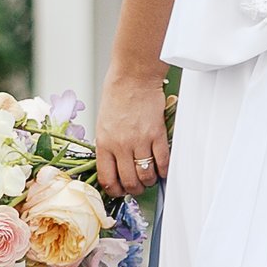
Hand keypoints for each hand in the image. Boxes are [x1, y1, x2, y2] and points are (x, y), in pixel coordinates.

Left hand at [96, 68, 170, 199]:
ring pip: (145, 174)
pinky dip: (163, 170)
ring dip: (149, 181)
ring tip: (150, 178)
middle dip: (134, 189)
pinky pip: (162, 161)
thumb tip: (115, 164)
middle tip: (138, 186)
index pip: (107, 178)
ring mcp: (139, 140)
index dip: (114, 190)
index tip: (119, 190)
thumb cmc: (117, 94)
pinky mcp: (156, 134)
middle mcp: (120, 145)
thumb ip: (108, 144)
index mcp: (104, 143)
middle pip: (128, 181)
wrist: (134, 76)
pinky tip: (162, 169)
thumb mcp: (103, 123)